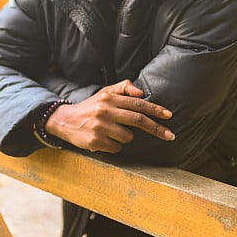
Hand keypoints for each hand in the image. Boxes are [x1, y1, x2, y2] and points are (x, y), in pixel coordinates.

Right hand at [44, 79, 174, 152]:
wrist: (66, 121)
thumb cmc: (92, 106)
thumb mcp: (105, 92)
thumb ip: (124, 88)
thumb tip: (142, 92)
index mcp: (109, 98)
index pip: (137, 103)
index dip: (155, 109)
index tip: (169, 115)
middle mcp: (105, 111)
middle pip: (138, 120)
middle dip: (156, 129)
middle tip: (170, 135)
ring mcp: (100, 126)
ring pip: (128, 137)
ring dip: (125, 138)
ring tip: (112, 132)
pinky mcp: (95, 141)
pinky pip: (116, 148)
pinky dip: (114, 146)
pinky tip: (104, 140)